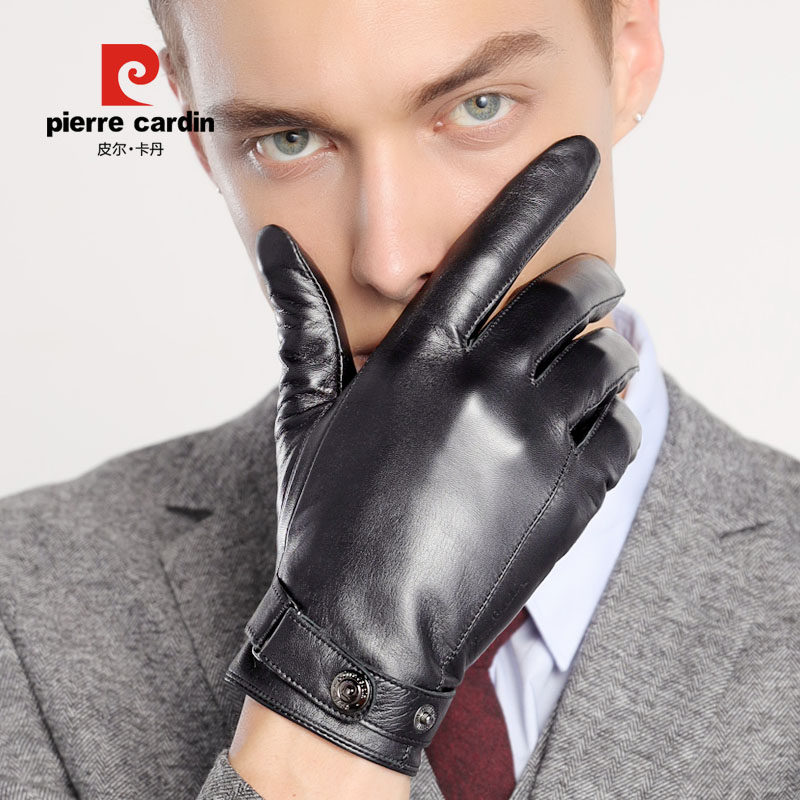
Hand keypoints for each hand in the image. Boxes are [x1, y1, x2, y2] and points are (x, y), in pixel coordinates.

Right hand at [225, 134, 640, 774]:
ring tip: (592, 355)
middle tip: (591, 286)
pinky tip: (588, 423)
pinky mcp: (571, 497)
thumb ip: (302, 323)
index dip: (538, 192)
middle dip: (590, 281)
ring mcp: (533, 444)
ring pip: (609, 356)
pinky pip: (623, 427)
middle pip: (569, 296)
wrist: (363, 633)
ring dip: (608, 345)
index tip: (581, 155)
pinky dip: (616, 413)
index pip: (489, 249)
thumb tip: (275, 246)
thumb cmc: (328, 519)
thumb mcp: (306, 416)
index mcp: (418, 362)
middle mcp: (482, 389)